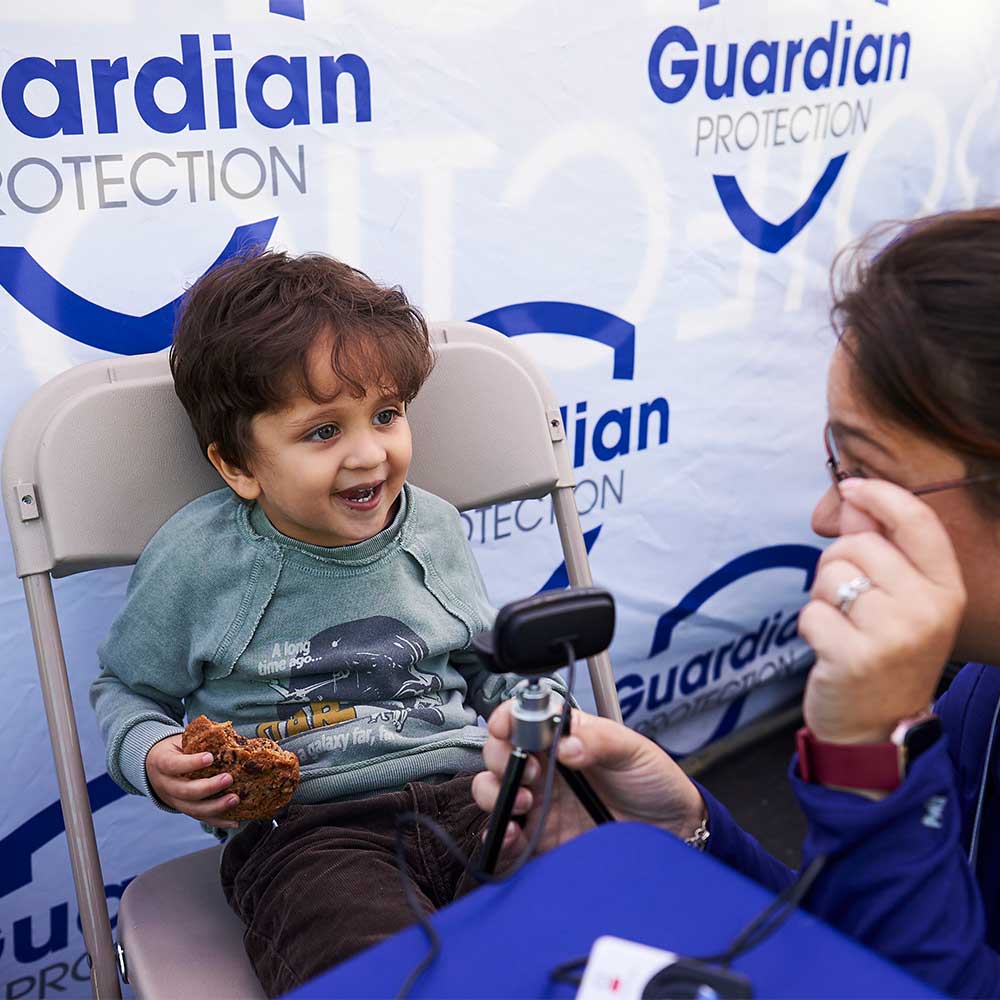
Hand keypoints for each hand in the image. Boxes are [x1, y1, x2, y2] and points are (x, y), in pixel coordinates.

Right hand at [146, 735, 240, 829]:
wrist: (154, 766)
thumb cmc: (175, 749)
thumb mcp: (180, 740)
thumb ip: (199, 739)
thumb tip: (230, 734)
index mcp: (162, 763)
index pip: (174, 765)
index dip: (191, 763)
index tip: (210, 757)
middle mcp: (166, 785)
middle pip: (185, 791)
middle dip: (208, 787)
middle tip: (228, 778)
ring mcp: (174, 800)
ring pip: (193, 809)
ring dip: (215, 807)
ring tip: (235, 799)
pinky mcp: (185, 809)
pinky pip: (201, 818)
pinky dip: (218, 821)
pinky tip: (235, 821)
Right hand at [471, 702, 704, 860]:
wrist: (674, 831)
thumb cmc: (653, 781)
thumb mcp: (633, 750)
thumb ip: (599, 740)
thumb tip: (565, 743)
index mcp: (562, 737)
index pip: (520, 718)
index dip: (507, 718)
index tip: (508, 727)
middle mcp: (544, 768)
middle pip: (498, 753)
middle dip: (499, 757)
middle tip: (529, 769)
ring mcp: (539, 803)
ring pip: (492, 791)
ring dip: (495, 793)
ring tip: (525, 802)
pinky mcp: (540, 839)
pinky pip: (505, 838)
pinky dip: (498, 835)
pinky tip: (513, 833)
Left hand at [799, 478, 965, 743]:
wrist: (877, 731)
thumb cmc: (884, 655)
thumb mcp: (897, 601)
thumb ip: (877, 546)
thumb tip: (854, 500)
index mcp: (947, 589)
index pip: (918, 521)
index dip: (880, 495)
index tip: (851, 488)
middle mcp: (928, 609)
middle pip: (858, 545)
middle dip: (836, 564)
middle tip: (847, 602)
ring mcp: (895, 635)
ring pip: (830, 575)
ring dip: (822, 598)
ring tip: (843, 627)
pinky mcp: (856, 656)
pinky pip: (811, 612)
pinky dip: (810, 627)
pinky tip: (830, 650)